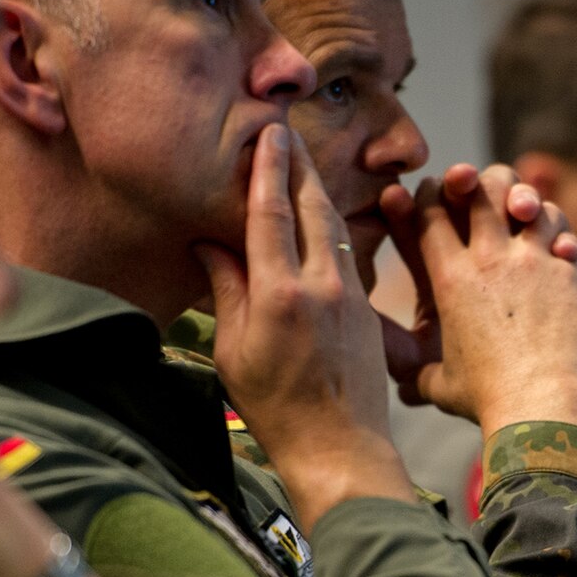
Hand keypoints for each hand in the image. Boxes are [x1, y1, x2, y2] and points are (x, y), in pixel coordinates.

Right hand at [195, 124, 411, 532]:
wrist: (340, 447)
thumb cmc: (275, 408)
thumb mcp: (234, 352)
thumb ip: (226, 290)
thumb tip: (209, 242)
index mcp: (278, 294)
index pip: (270, 214)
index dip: (267, 169)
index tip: (267, 133)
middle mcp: (319, 285)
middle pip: (308, 206)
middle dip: (297, 164)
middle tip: (285, 129)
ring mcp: (350, 294)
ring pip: (331, 225)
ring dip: (316, 187)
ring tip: (301, 160)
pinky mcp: (367, 307)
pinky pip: (346, 252)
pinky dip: (330, 223)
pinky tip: (321, 213)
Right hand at [380, 163, 576, 435]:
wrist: (537, 405)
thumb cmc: (485, 398)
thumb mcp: (437, 385)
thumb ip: (417, 374)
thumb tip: (401, 385)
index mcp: (450, 279)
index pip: (431, 211)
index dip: (431, 194)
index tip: (437, 198)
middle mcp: (490, 261)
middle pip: (483, 188)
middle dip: (485, 181)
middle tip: (491, 196)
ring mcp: (532, 263)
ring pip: (534, 204)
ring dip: (534, 208)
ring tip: (531, 223)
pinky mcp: (568, 275)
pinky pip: (569, 240)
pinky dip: (568, 245)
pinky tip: (567, 256)